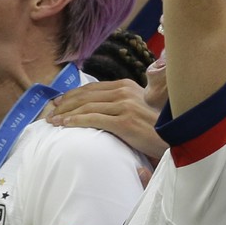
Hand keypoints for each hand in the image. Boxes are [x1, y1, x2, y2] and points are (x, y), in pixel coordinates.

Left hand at [48, 79, 166, 163]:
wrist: (174, 138)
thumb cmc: (155, 127)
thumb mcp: (138, 108)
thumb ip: (120, 103)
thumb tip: (99, 107)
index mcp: (126, 85)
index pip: (92, 88)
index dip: (73, 94)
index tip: (59, 102)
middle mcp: (125, 91)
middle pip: (86, 96)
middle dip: (66, 104)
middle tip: (51, 113)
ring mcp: (125, 106)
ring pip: (87, 107)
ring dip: (67, 114)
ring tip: (54, 121)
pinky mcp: (125, 121)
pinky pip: (94, 119)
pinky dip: (77, 121)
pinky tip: (66, 125)